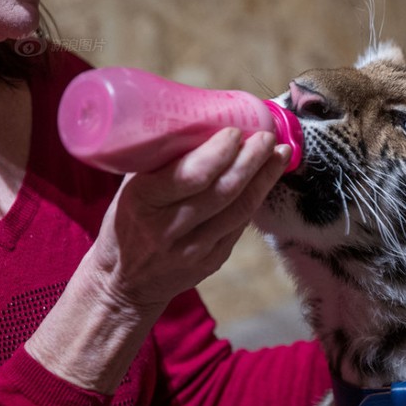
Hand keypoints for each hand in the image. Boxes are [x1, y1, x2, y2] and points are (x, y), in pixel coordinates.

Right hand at [80, 127, 291, 310]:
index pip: (190, 176)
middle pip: (222, 192)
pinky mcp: (211, 261)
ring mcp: (193, 249)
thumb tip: (199, 122)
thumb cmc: (127, 222)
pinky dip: (256, 199)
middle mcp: (168, 228)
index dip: (219, 153)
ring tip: (280, 154)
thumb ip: (158, 161)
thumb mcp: (129, 190)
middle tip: (267, 137)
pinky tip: (268, 179)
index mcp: (143, 202)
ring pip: (238, 210)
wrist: (125, 283)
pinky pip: (239, 226)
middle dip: (250, 160)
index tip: (235, 131)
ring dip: (264, 179)